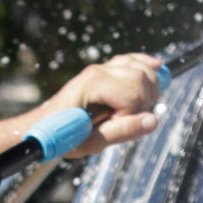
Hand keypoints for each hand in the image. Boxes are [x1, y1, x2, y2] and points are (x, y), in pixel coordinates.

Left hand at [42, 52, 163, 154]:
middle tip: (124, 120)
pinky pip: (131, 60)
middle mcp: (99, 71)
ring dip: (148, 88)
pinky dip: (145, 64)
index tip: (114, 126)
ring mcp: (102, 69)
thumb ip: (122, 131)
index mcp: (93, 85)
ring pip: (141, 68)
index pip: (134, 93)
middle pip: (142, 78)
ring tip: (133, 109)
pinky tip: (157, 66)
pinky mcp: (105, 70)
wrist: (46, 127)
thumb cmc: (64, 136)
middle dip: (142, 101)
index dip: (131, 115)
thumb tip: (152, 121)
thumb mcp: (92, 142)